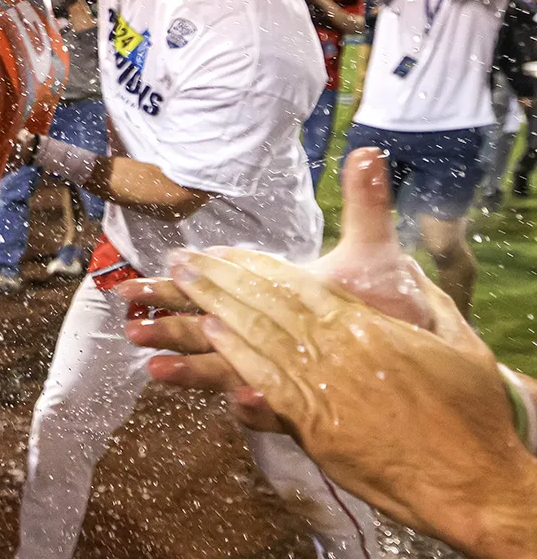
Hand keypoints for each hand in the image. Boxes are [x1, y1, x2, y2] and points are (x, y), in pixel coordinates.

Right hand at [125, 147, 434, 429]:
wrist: (428, 351)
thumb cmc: (392, 302)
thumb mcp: (374, 250)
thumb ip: (366, 203)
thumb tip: (369, 150)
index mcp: (274, 298)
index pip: (213, 288)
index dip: (173, 286)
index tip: (130, 286)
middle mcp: (272, 335)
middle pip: (206, 330)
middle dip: (167, 327)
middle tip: (129, 327)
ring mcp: (286, 370)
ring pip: (228, 370)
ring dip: (192, 368)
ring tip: (155, 371)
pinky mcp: (310, 402)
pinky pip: (278, 408)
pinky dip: (258, 406)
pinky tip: (244, 402)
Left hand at [166, 239, 521, 549]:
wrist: (473, 479)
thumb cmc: (472, 417)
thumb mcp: (460, 345)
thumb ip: (431, 302)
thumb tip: (412, 269)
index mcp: (369, 326)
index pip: (300, 285)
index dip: (257, 266)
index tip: (225, 252)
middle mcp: (339, 346)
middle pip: (267, 301)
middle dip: (220, 277)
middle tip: (181, 259)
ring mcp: (324, 383)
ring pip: (257, 333)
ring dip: (213, 304)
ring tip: (178, 283)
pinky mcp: (315, 424)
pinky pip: (265, 381)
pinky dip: (235, 355)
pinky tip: (208, 334)